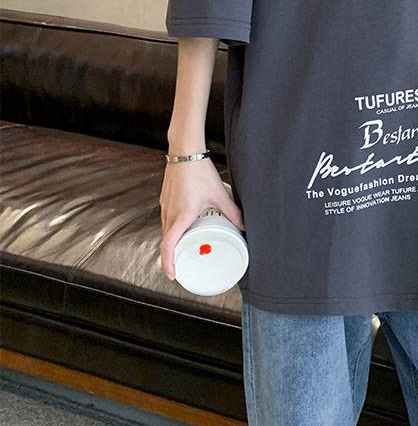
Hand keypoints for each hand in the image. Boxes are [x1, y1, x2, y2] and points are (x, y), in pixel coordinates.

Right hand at [159, 157, 244, 280]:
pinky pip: (166, 218)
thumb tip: (244, 226)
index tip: (173, 275)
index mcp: (181, 216)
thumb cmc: (199, 172)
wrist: (185, 151)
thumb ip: (233, 212)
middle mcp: (169, 213)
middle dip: (172, 255)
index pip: (168, 246)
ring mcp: (165, 205)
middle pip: (166, 240)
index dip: (168, 263)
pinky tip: (183, 226)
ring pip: (165, 229)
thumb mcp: (220, 195)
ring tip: (184, 247)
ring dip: (172, 241)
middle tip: (182, 265)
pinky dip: (172, 228)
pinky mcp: (165, 198)